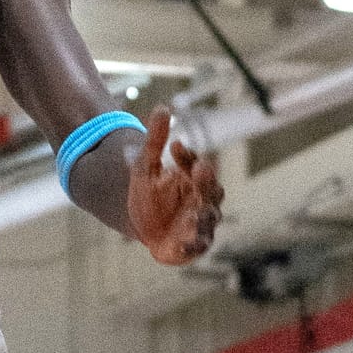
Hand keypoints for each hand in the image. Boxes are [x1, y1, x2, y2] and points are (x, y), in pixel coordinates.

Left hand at [126, 108, 222, 265]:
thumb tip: (163, 107)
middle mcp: (203, 200)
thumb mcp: (146, 166)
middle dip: (207, 181)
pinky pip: (197, 245)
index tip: (174, 146)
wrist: (140, 223)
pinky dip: (194, 245)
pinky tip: (185, 244)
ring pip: (209, 217)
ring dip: (204, 214)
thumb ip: (155, 141)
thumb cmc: (148, 191)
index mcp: (195, 179)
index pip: (198, 166)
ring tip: (197, 209)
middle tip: (199, 168)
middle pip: (212, 190)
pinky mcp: (192, 244)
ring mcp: (200, 222)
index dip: (189, 158)